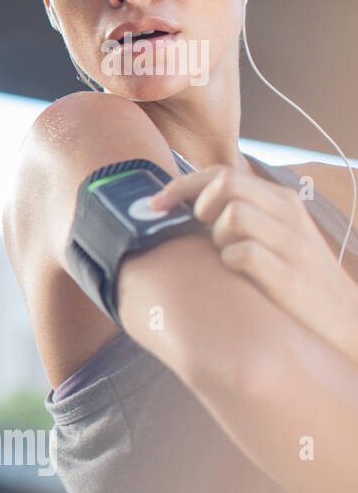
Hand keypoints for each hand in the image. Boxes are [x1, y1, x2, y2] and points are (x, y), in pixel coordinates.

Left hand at [149, 163, 357, 366]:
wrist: (344, 319)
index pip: (221, 173)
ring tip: (228, 257)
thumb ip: (237, 216)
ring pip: (233, 214)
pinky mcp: (289, 273)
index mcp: (280, 200)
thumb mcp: (272, 236)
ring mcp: (291, 241)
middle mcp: (288, 213)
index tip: (154, 205)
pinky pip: (240, 253)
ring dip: (217, 237)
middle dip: (197, 203)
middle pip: (225, 182)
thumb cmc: (293, 278)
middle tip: (197, 229)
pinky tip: (239, 276)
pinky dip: (230, 263)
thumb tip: (179, 207)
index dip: (181, 185)